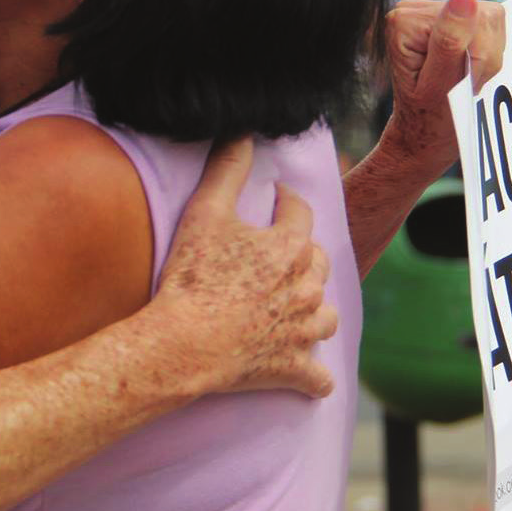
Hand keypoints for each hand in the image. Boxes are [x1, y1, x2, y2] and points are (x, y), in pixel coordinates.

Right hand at [151, 139, 339, 398]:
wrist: (185, 344)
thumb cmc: (193, 277)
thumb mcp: (205, 212)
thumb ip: (227, 168)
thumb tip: (242, 132)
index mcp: (292, 247)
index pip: (299, 212)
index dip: (285, 202)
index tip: (275, 199)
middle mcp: (308, 288)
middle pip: (317, 263)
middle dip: (302, 255)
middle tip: (277, 255)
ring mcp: (304, 332)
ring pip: (326, 317)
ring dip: (315, 311)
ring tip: (297, 310)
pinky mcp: (293, 369)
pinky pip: (317, 377)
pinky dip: (314, 376)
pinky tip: (310, 376)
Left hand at [378, 0, 507, 177]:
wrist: (425, 135)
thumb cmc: (430, 119)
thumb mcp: (441, 85)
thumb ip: (450, 41)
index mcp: (406, 22)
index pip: (473, 19)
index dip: (480, 56)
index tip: (460, 82)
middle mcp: (415, 9)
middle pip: (485, 15)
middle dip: (485, 56)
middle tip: (463, 83)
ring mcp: (432, 11)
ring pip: (492, 20)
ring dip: (488, 56)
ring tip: (465, 79)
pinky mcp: (450, 19)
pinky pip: (491, 25)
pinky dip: (489, 53)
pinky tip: (470, 69)